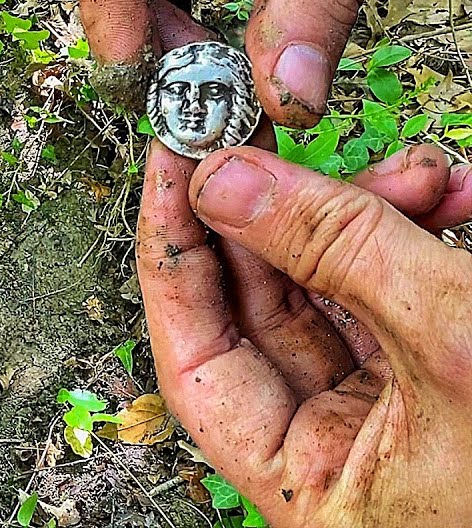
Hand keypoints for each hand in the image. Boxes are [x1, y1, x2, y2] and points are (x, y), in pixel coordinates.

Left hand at [137, 136, 471, 525]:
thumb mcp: (454, 339)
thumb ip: (336, 253)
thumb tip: (225, 182)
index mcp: (314, 481)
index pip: (196, 359)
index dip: (175, 257)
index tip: (173, 166)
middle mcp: (346, 446)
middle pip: (267, 306)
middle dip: (280, 212)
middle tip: (269, 136)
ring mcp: (403, 405)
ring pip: (342, 281)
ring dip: (370, 209)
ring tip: (416, 172)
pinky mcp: (455, 362)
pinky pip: (411, 280)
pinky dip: (425, 226)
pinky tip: (453, 190)